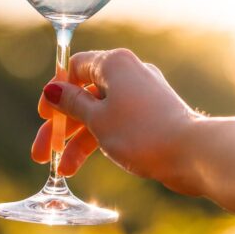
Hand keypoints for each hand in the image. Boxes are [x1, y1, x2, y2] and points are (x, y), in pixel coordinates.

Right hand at [32, 48, 201, 190]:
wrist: (192, 153)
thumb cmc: (141, 132)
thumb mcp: (97, 119)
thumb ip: (71, 104)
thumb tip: (53, 90)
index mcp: (115, 63)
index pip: (75, 67)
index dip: (55, 91)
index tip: (43, 116)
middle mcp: (130, 73)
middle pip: (85, 95)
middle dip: (62, 126)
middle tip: (42, 153)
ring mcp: (143, 95)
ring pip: (101, 113)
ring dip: (79, 140)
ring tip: (64, 170)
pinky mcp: (153, 116)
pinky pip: (119, 124)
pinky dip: (101, 140)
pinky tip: (87, 164)